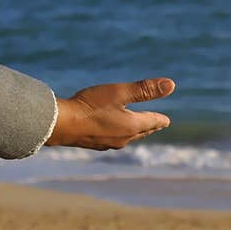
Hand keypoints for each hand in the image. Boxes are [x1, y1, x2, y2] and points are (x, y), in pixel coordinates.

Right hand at [46, 78, 174, 149]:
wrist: (59, 124)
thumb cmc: (90, 105)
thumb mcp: (120, 92)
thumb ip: (145, 89)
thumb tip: (171, 85)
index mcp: (132, 126)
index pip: (153, 122)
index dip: (160, 119)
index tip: (166, 121)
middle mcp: (123, 138)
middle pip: (141, 132)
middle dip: (149, 127)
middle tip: (156, 125)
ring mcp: (107, 144)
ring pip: (127, 138)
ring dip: (134, 132)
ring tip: (136, 129)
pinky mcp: (94, 144)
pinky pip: (113, 140)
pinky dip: (119, 134)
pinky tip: (111, 134)